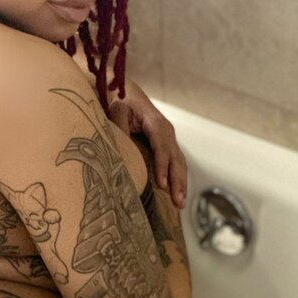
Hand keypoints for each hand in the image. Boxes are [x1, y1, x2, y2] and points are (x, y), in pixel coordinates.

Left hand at [108, 78, 187, 207]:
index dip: (163, 166)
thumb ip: (120, 127)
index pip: (162, 147)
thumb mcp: (117, 110)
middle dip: (178, 181)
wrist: (126, 92)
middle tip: (178, 202)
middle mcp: (166, 131)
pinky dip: (178, 179)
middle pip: (176, 158)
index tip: (163, 185)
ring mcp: (169, 138)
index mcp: (155, 123)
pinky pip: (175, 163)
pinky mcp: (167, 145)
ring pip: (179, 163)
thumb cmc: (119, 101)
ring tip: (180, 204)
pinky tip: (177, 195)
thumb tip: (121, 148)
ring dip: (181, 184)